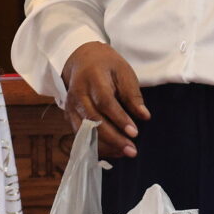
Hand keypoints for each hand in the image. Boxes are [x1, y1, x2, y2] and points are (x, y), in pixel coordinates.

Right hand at [62, 43, 149, 159]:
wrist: (81, 60)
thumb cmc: (106, 65)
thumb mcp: (123, 72)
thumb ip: (133, 94)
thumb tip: (144, 116)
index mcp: (93, 79)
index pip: (105, 102)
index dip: (119, 119)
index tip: (135, 133)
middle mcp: (78, 94)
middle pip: (93, 120)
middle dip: (113, 138)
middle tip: (132, 150)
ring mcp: (71, 107)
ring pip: (84, 132)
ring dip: (105, 146)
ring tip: (124, 153)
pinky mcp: (69, 116)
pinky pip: (81, 135)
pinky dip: (96, 146)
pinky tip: (113, 150)